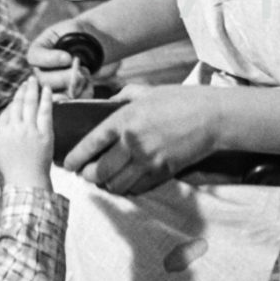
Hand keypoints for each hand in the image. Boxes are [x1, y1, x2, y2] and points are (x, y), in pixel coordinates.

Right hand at [0, 76, 52, 189]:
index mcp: (2, 131)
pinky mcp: (45, 133)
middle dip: (23, 90)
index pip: (7, 110)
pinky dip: (46, 99)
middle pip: (18, 103)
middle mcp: (15, 128)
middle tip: (27, 80)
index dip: (14, 101)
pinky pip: (45, 112)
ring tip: (35, 80)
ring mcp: (30, 130)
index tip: (19, 93)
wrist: (27, 180)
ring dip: (33, 89)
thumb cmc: (9, 166)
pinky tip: (47, 90)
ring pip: (31, 104)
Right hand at [28, 18, 103, 92]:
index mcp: (39, 49)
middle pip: (43, 80)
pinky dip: (80, 96)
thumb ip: (68, 41)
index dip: (50, 60)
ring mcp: (52, 83)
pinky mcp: (65, 93)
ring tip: (86, 77)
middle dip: (63, 77)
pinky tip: (89, 86)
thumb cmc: (83, 33)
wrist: (97, 44)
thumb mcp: (73, 29)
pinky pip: (68, 101)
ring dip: (72, 88)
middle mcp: (41, 68)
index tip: (68, 58)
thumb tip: (69, 60)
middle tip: (81, 71)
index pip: (34, 57)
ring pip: (54, 93)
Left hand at [63, 84, 218, 194]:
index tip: (68, 164)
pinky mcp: (162, 173)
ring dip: (107, 185)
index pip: (90, 144)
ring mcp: (148, 161)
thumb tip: (109, 103)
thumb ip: (124, 96)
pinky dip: (128, 188)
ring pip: (116, 185)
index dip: (75, 158)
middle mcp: (132, 144)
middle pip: (99, 171)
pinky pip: (137, 189)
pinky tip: (126, 182)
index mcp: (124, 120)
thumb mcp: (147, 91)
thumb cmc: (180, 100)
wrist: (211, 117)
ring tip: (105, 180)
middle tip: (86, 174)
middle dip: (88, 176)